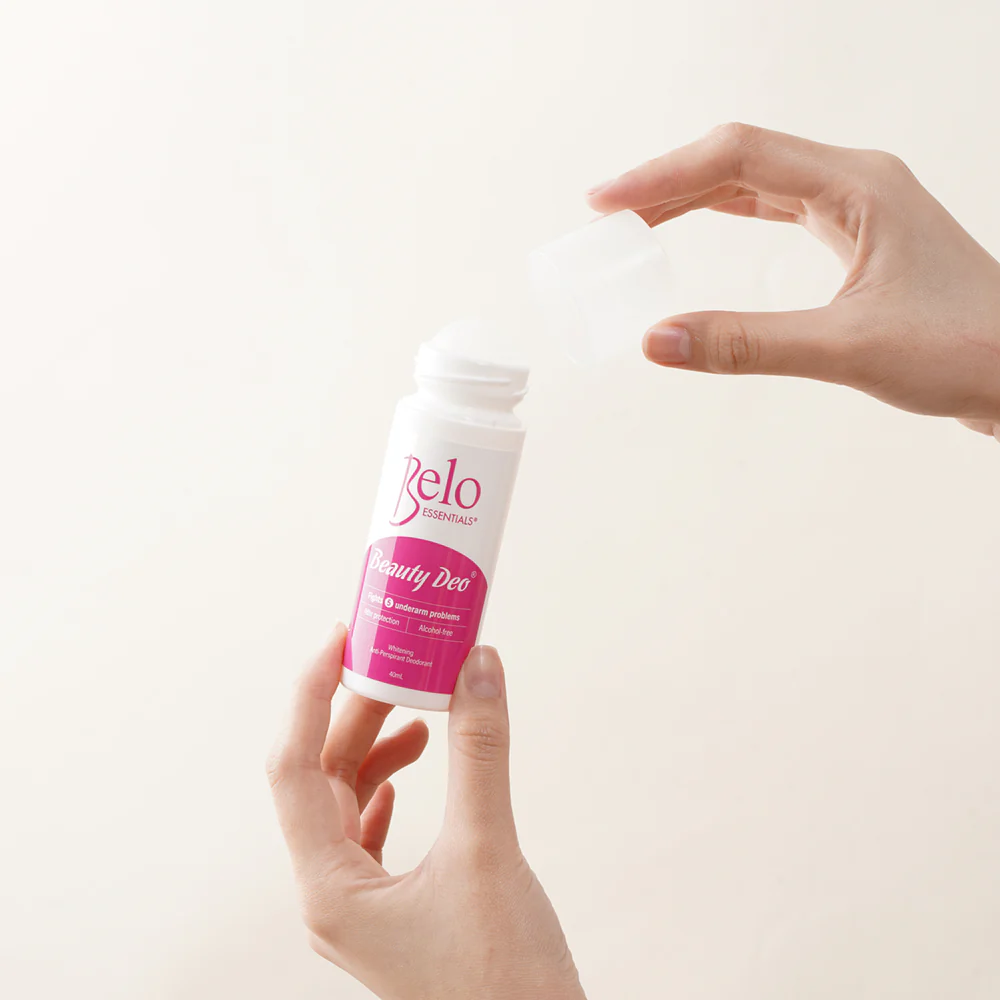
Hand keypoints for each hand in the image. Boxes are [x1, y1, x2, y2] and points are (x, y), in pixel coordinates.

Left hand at [267, 625, 583, 999]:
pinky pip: (369, 833)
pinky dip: (384, 789)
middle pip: (322, 780)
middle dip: (356, 715)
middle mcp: (332, 897)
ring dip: (376, 749)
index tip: (340, 640)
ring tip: (421, 713)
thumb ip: (479, 752)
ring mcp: (360, 908)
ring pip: (347, 804)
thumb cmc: (505, 980)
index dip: (310, 695)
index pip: (294, 768)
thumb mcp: (488, 849)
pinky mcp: (393, 912)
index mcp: (330, 889)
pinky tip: (407, 773)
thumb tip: (477, 666)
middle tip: (398, 664)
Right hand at [588, 123, 999, 441]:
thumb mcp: (847, 350)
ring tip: (636, 221)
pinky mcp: (856, 236)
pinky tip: (696, 228)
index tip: (605, 203)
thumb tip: (657, 340)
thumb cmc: (964, 350)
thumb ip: (748, 344)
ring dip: (692, 196)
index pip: (738, 158)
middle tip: (608, 216)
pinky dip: (725, 215)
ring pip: (755, 182)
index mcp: (858, 185)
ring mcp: (858, 206)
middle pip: (740, 158)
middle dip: (668, 182)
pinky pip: (774, 208)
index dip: (663, 176)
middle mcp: (856, 182)